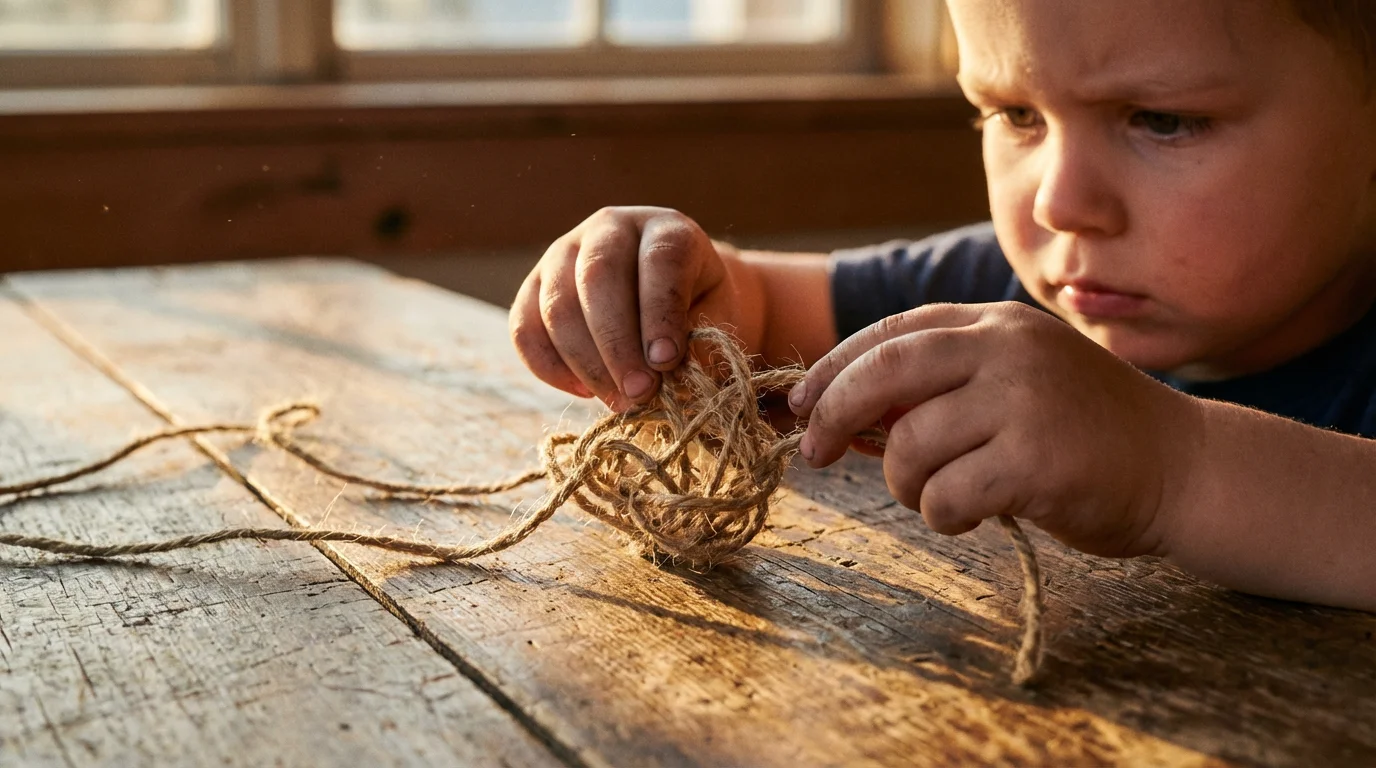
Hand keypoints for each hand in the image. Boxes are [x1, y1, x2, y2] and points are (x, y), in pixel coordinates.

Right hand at [509, 207, 753, 410]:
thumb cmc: (699, 308)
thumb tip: (665, 376)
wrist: (674, 298)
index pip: (659, 259)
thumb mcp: (717, 317)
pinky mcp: (534, 287)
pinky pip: (524, 328)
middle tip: (639, 393)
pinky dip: (550, 368)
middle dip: (617, 344)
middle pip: (598, 277)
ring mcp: (564, 253)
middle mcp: (610, 228)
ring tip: (619, 402)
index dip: (661, 312)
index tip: (666, 362)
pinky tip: (586, 392)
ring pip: (556, 305)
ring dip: (586, 363)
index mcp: (665, 228)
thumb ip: (698, 340)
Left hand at [786, 302, 1198, 557]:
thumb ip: (939, 391)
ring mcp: (1025, 400)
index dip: (834, 368)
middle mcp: (1008, 348)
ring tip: (941, 495)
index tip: (800, 405)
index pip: (892, 332)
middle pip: (883, 372)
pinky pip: (944, 495)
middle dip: (833, 415)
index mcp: (996, 323)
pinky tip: (975, 514)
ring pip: (909, 445)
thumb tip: (838, 416)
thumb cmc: (1084, 434)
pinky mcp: (1038, 459)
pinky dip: (942, 516)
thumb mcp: (1012, 387)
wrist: (1183, 468)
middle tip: (815, 453)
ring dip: (906, 485)